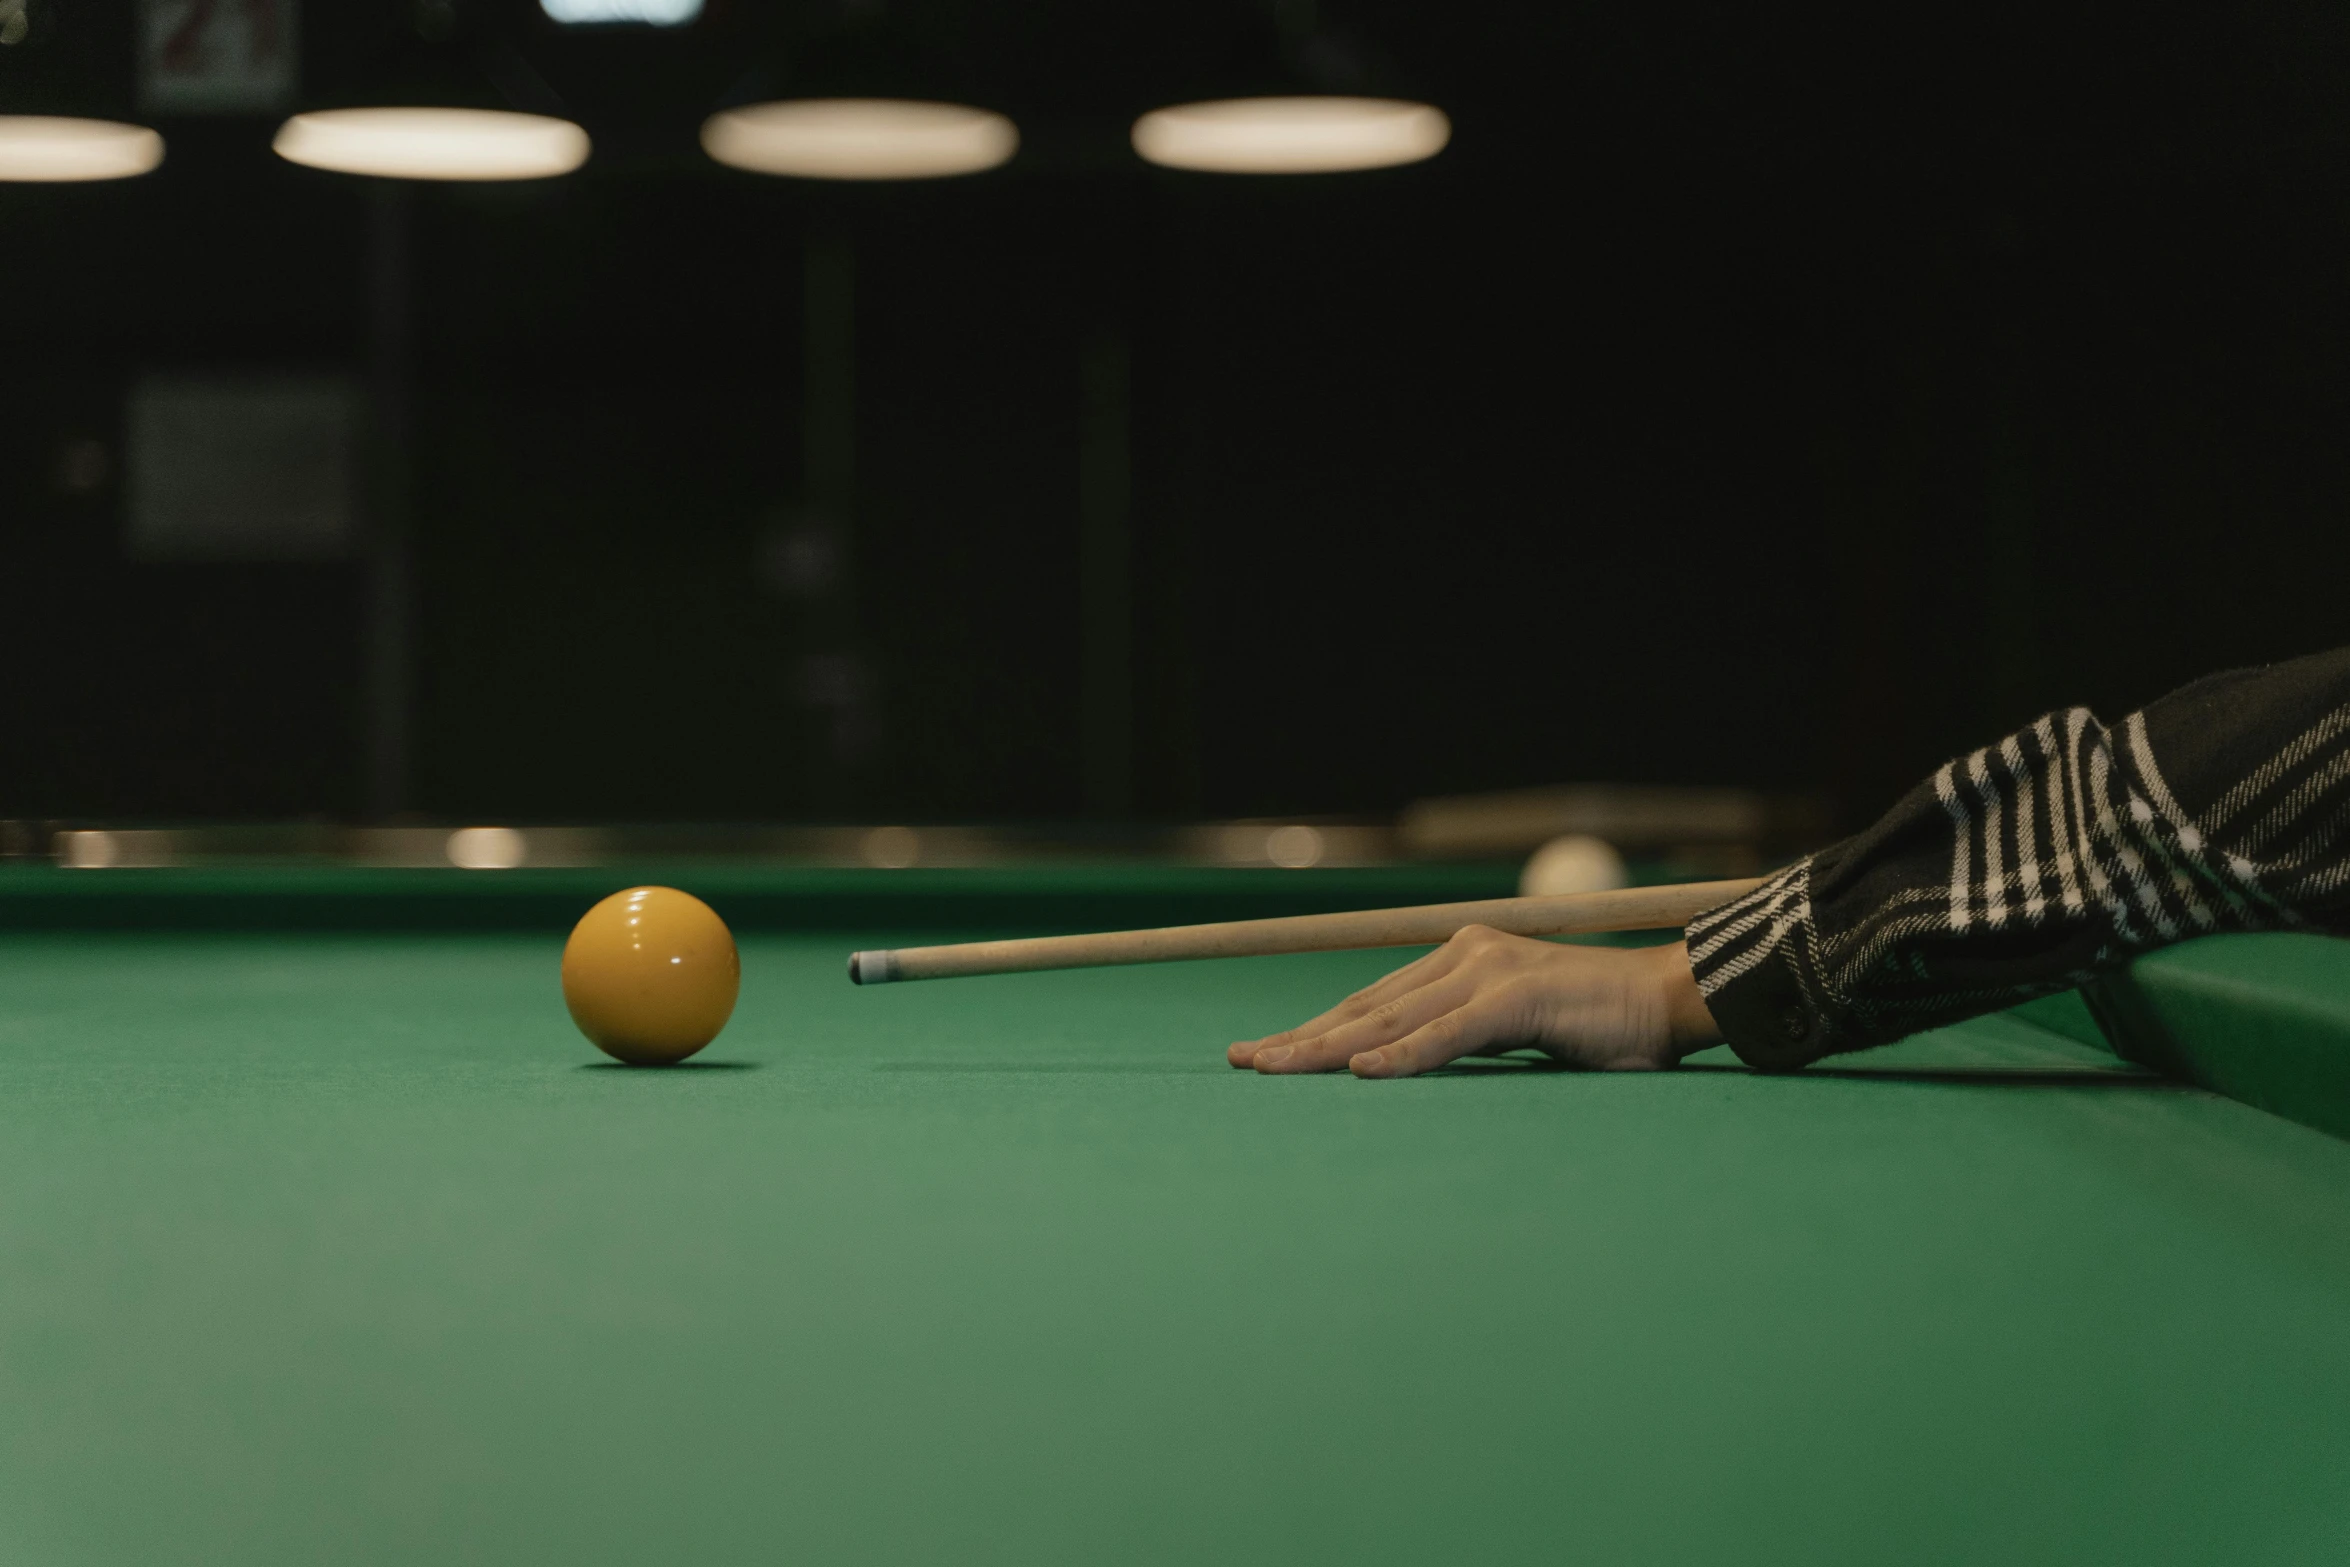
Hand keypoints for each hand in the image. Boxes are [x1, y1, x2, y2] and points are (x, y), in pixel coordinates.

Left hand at [1226, 927, 1721, 1078]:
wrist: (1671, 1002)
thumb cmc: (1598, 1028)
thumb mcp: (1515, 1032)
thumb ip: (1464, 1038)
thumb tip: (1401, 1068)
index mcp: (1461, 959)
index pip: (1372, 1002)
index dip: (1315, 1029)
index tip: (1265, 1053)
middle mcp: (1465, 955)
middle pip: (1367, 1007)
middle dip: (1302, 1038)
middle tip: (1244, 1062)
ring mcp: (1489, 971)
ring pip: (1392, 1019)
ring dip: (1328, 1049)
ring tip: (1276, 1068)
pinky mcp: (1518, 998)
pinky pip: (1447, 1034)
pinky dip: (1402, 1057)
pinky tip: (1361, 1074)